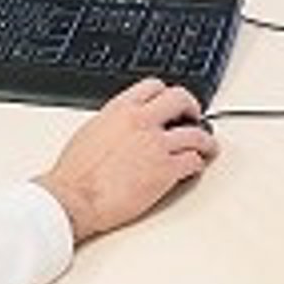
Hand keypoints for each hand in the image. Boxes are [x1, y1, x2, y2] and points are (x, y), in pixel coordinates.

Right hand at [34, 78, 218, 242]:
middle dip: (192, 107)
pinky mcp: (166, 171)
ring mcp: (156, 145)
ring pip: (196, 134)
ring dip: (205, 141)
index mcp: (120, 109)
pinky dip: (197, 164)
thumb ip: (113, 123)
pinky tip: (194, 168)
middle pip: (181, 99)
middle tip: (194, 117)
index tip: (171, 103)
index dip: (166, 93)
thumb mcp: (91, 131)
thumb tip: (123, 127)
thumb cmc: (75, 172)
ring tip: (207, 147)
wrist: (75, 197)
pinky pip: (193, 162)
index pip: (153, 86)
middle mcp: (141, 121)